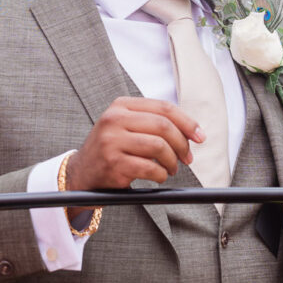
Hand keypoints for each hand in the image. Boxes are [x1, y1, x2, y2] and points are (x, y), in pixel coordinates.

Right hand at [65, 97, 200, 189]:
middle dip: (182, 144)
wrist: (81, 172)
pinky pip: (150, 167)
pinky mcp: (113, 163)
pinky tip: (159, 176)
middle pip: (163, 126)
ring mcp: (111, 141)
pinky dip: (161, 174)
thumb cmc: (113, 149)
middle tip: (187, 158)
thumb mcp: (127, 126)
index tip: (200, 136)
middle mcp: (114, 119)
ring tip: (171, 168)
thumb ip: (154, 123)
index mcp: (121, 105)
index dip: (187, 122)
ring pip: (159, 146)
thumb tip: (194, 132)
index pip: (163, 108)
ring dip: (172, 161)